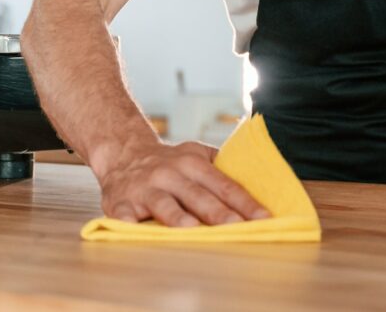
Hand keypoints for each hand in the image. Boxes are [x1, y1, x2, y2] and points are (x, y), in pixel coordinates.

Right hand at [96, 140, 271, 226]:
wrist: (122, 153)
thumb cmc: (169, 162)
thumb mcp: (195, 154)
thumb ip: (221, 167)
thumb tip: (259, 182)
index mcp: (192, 163)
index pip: (225, 184)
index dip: (245, 202)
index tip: (265, 218)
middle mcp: (170, 174)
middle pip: (198, 195)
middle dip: (220, 212)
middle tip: (239, 227)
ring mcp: (145, 188)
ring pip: (164, 204)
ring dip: (178, 217)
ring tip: (193, 230)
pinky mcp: (120, 203)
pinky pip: (124, 216)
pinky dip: (128, 223)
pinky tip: (134, 231)